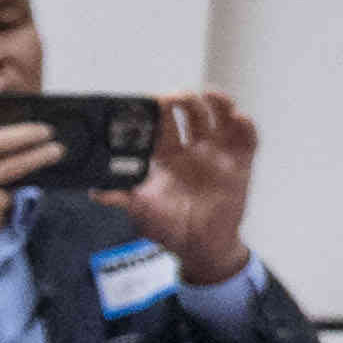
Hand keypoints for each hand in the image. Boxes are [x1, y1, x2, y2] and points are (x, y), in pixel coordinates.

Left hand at [129, 90, 262, 278]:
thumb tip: (96, 191)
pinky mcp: (240, 162)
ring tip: (211, 96)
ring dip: (217, 101)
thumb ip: (121, 197)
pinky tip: (238, 119)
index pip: (161, 122)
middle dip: (184, 100)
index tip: (151, 102)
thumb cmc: (170, 227)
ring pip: (220, 116)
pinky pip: (247, 138)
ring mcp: (217, 153)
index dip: (157, 109)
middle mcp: (192, 148)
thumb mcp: (141, 211)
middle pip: (190, 112)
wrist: (201, 246)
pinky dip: (246, 126)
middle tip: (176, 98)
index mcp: (166, 155)